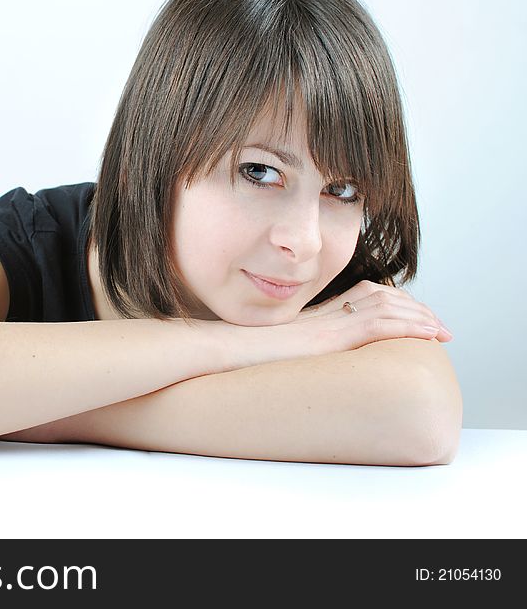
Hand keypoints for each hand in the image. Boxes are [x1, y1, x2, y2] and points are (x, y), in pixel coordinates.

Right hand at [213, 280, 452, 370]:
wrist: (225, 352)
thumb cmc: (242, 357)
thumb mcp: (277, 353)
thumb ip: (297, 354)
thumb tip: (306, 371)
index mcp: (317, 316)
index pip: (367, 297)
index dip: (396, 304)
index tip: (417, 320)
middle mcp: (327, 313)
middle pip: (383, 297)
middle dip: (417, 311)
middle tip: (440, 328)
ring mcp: (329, 322)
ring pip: (388, 307)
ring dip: (420, 318)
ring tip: (442, 331)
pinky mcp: (330, 335)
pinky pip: (379, 325)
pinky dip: (409, 327)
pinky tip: (428, 335)